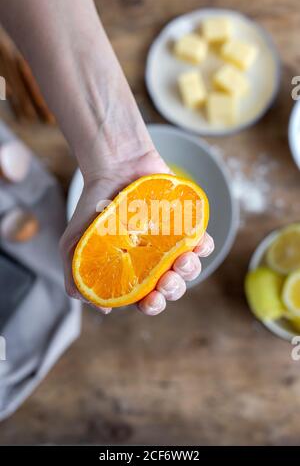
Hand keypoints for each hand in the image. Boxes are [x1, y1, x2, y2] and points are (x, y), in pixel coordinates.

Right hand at [60, 149, 213, 314]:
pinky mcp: (186, 224)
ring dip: (189, 271)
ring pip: (190, 268)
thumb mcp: (74, 246)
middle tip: (166, 281)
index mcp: (133, 271)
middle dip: (173, 290)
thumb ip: (78, 278)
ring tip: (181, 261)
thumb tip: (105, 308)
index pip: (147, 299)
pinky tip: (195, 245)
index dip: (152, 305)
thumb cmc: (93, 208)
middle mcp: (155, 261)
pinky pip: (203, 242)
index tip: (150, 300)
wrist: (112, 170)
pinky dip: (204, 248)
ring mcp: (171, 243)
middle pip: (172, 287)